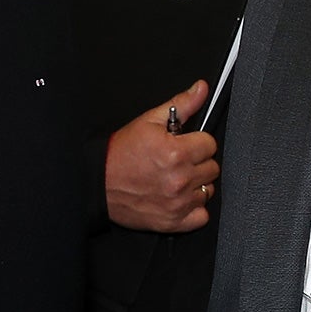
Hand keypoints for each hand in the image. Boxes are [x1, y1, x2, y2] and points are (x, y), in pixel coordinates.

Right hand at [106, 80, 220, 233]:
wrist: (98, 183)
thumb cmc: (120, 153)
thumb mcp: (149, 122)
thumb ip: (181, 105)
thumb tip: (201, 89)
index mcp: (176, 153)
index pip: (210, 144)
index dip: (197, 142)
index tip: (185, 144)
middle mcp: (179, 179)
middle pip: (212, 168)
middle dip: (198, 162)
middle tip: (179, 160)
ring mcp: (177, 203)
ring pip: (208, 191)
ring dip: (196, 185)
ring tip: (176, 178)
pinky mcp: (173, 222)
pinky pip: (201, 216)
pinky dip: (194, 209)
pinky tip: (180, 198)